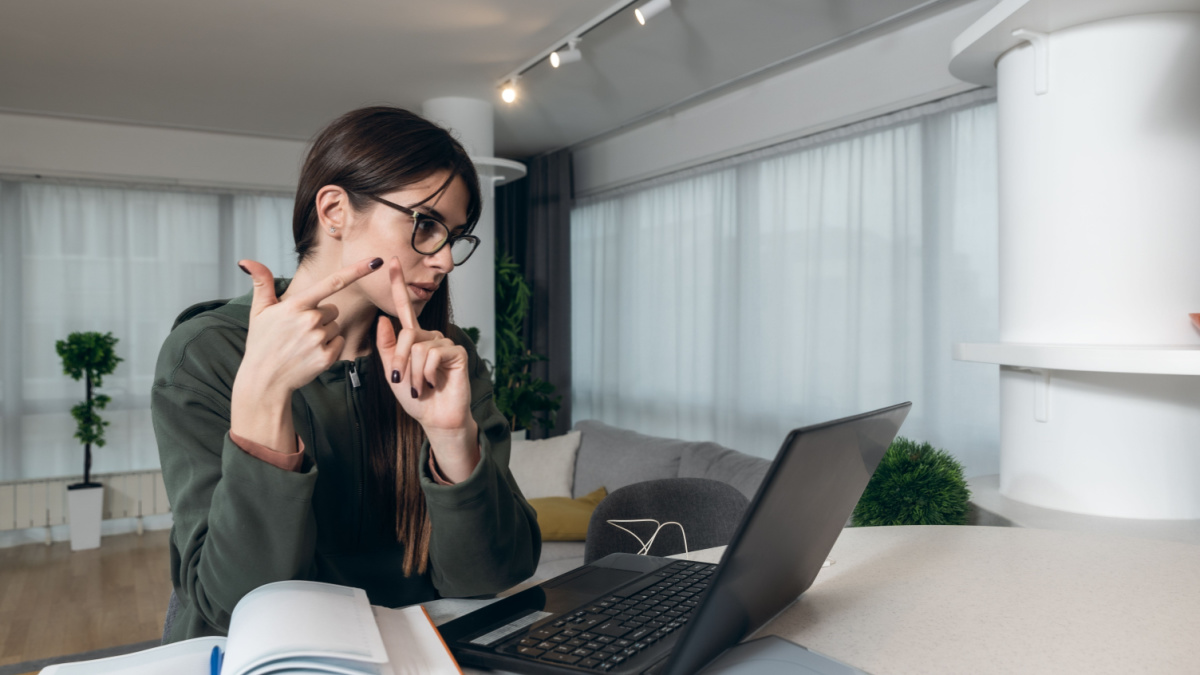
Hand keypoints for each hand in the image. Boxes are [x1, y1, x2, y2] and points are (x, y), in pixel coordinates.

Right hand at [230, 257, 382, 452]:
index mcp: (295, 305)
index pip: (332, 282)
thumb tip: (246, 260)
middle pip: (333, 309)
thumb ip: (262, 283)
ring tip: (302, 343)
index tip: (376, 261)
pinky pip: (339, 342)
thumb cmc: (262, 343)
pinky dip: (329, 348)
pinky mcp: (327, 357)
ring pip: (335, 326)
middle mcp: (309, 320)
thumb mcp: (258, 311)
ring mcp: (319, 340)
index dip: (357, 270)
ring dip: (324, 333)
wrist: (264, 379)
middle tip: (299, 330)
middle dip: (320, 317)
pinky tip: (310, 353)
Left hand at [376, 257, 478, 478]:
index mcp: (413, 339)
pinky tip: (434, 383)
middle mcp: (429, 337)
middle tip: (402, 382)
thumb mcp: (393, 373)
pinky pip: (433, 355)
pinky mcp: (456, 352)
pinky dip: (427, 373)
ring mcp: (444, 343)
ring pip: (418, 347)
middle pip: (406, 335)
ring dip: (414, 373)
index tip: (392, 262)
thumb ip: (387, 348)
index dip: (399, 285)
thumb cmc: (416, 397)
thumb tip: (383, 320)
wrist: (436, 418)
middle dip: (400, 361)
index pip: (403, 309)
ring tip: (421, 387)